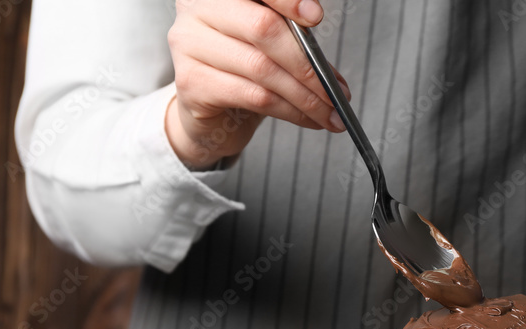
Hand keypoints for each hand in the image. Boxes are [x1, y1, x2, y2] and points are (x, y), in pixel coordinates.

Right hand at [166, 0, 351, 168]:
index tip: (316, 16)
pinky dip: (290, 111)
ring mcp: (188, 45)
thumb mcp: (269, 45)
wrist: (210, 113)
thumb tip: (330, 70)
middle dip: (308, 64)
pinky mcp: (192, 83)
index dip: (288, 0)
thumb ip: (295, 40)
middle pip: (263, 28)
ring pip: (262, 68)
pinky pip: (253, 96)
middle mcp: (196, 10)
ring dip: (305, 96)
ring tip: (329, 113)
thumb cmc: (242, 71)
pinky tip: (308, 119)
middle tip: (336, 91)